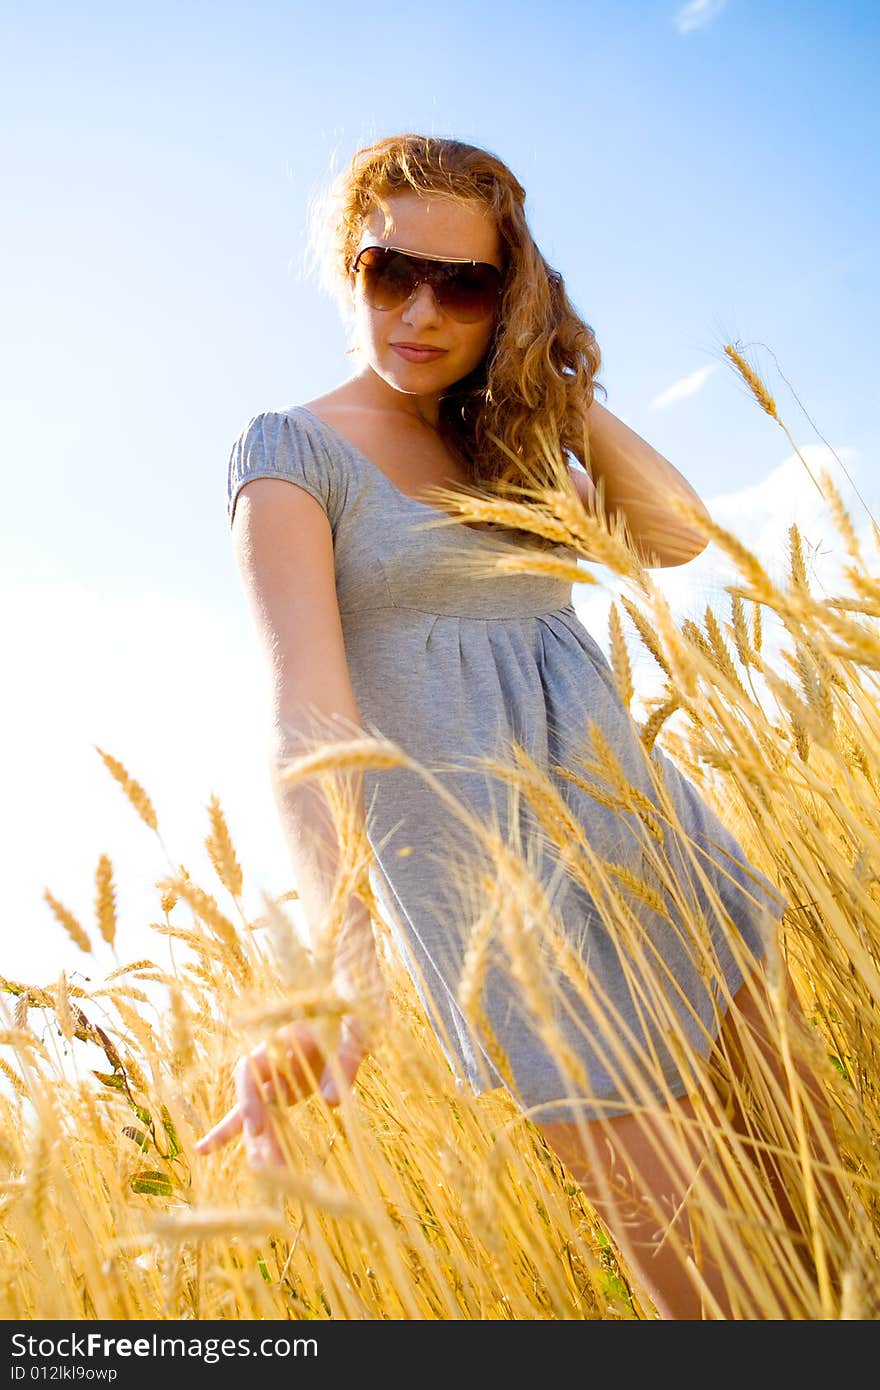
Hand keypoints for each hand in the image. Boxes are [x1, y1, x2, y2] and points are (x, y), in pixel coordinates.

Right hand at [194, 1012, 370, 1167]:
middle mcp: (274, 1058)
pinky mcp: (290, 1089)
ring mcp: (280, 1076)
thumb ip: (345, 1061)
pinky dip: (254, 1136)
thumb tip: (332, 1104)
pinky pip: (269, 1114)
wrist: (359, 996)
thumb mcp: (357, 1028)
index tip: (256, 1127)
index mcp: (282, 1038)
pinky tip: (231, 1156)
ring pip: (261, 1115)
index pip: (250, 1069)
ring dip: (264, 1145)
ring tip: (271, 1179)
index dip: (248, 1099)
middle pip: (254, 1101)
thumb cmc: (356, 1005)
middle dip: (259, 1136)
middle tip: (270, 1171)